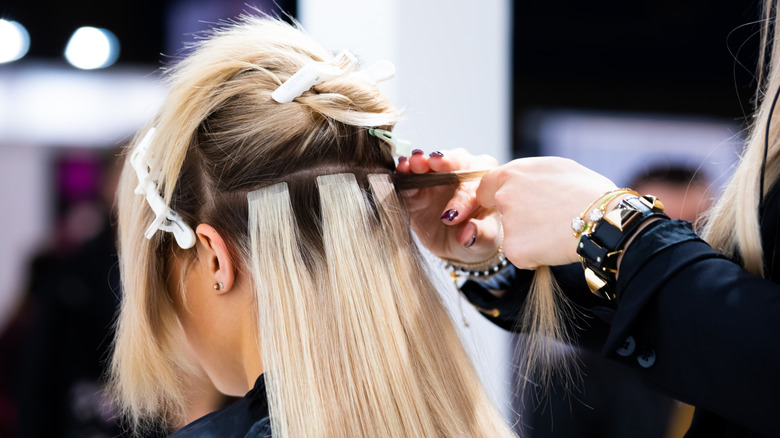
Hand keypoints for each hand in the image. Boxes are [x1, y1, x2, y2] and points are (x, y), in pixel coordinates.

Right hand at [396, 149, 501, 263]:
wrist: (459, 243)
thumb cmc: (479, 236)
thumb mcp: (485, 241)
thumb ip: (480, 236)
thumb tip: (467, 235)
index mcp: (485, 182)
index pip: (475, 185)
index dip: (462, 199)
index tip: (452, 216)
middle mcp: (462, 172)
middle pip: (455, 160)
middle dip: (443, 161)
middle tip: (434, 162)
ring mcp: (437, 177)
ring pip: (430, 163)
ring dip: (421, 162)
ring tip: (413, 163)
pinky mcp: (416, 188)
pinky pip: (409, 177)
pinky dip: (404, 173)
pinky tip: (401, 170)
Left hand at [477, 157, 616, 268]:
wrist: (605, 220)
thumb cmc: (589, 191)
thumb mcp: (556, 168)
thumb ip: (528, 176)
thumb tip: (520, 181)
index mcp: (512, 173)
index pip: (485, 187)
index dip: (497, 197)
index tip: (513, 204)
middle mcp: (504, 197)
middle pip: (499, 212)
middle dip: (516, 218)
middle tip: (544, 220)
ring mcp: (508, 224)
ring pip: (512, 234)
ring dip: (528, 237)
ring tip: (557, 231)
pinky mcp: (514, 250)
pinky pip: (521, 255)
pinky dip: (534, 256)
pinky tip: (555, 246)